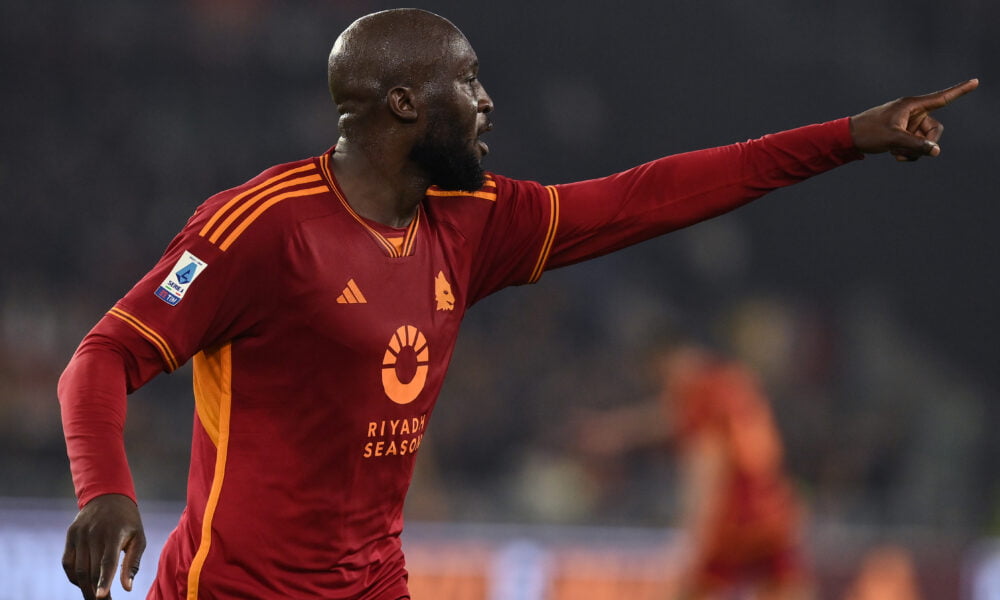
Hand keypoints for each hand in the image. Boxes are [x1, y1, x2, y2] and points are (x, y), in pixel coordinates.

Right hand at [62, 494, 146, 598]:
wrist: (108, 496)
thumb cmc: (128, 521)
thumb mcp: (139, 538)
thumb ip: (132, 563)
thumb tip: (127, 588)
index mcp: (114, 533)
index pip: (107, 561)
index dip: (104, 581)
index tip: (102, 597)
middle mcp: (94, 533)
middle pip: (91, 570)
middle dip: (96, 592)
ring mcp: (79, 534)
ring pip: (78, 569)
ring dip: (85, 588)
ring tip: (95, 598)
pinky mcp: (70, 535)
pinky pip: (67, 563)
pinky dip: (74, 577)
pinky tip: (84, 584)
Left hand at [850, 78, 978, 160]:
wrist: (849, 137)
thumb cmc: (869, 133)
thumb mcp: (894, 140)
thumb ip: (916, 145)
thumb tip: (937, 151)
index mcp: (911, 105)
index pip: (941, 98)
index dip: (960, 91)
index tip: (976, 81)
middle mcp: (913, 112)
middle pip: (935, 130)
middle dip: (925, 144)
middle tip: (911, 152)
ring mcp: (909, 123)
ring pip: (925, 141)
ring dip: (913, 151)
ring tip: (895, 153)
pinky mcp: (903, 132)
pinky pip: (916, 145)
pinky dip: (908, 152)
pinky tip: (893, 154)